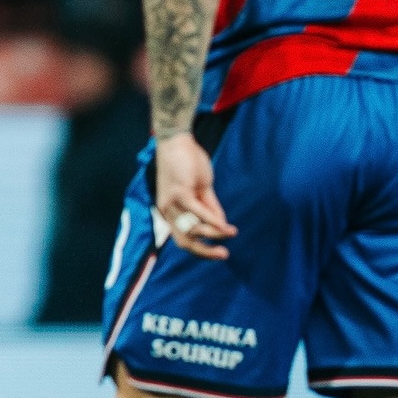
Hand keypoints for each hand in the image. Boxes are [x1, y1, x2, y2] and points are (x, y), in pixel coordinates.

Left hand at [155, 131, 234, 260]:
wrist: (176, 142)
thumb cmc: (187, 164)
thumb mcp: (201, 190)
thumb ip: (210, 207)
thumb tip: (221, 226)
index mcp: (169, 213)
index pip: (182, 239)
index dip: (200, 250)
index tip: (218, 251)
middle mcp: (166, 211)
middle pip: (184, 241)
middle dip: (204, 252)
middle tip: (224, 255)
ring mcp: (171, 203)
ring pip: (194, 229)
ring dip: (214, 233)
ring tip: (230, 232)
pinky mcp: (179, 193)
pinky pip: (198, 212)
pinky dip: (213, 221)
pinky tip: (225, 227)